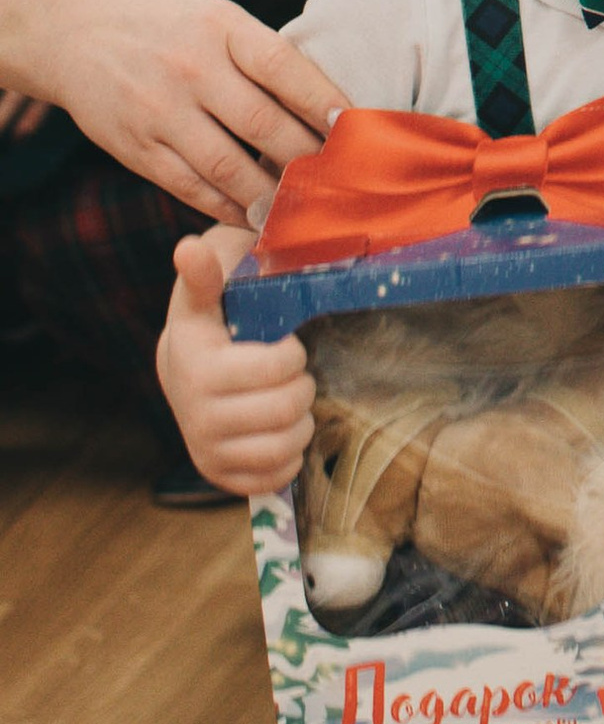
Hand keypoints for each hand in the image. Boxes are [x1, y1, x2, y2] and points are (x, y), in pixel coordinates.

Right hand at [0, 0, 341, 220]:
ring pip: (228, 167)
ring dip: (271, 197)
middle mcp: (191, 67)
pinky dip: (227, 207)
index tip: (357, 131)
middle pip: (262, 124)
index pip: (284, 67)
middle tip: (341, 184)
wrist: (70, 33)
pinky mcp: (135, 146)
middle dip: (308, 160)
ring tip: (303, 213)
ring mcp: (159, 110)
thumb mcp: (214, 18)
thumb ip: (261, 55)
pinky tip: (254, 217)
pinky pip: (190, 187)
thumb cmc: (163, 26)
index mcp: (220, 27)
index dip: (325, 102)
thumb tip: (327, 104)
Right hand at [158, 228, 313, 494]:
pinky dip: (290, 455)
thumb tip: (189, 247)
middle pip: (288, 408)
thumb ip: (202, 272)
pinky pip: (277, 475)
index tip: (285, 344)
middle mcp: (196, 414)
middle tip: (295, 375)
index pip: (278, 367)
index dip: (293, 354)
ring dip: (301, 421)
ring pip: (287, 444)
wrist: (180, 376)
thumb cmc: (207, 328)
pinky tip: (279, 431)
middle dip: (303, 387)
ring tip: (288, 401)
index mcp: (196, 366)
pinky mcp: (220, 475)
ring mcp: (207, 449)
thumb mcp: (204, 295)